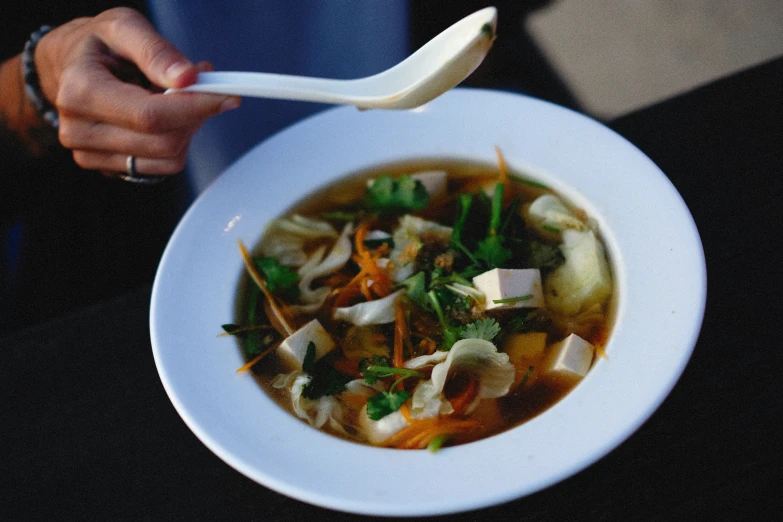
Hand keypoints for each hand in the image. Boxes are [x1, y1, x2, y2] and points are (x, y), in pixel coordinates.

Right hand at [33, 7, 239, 176]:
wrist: (67, 67)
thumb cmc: (97, 45)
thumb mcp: (124, 27)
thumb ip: (156, 51)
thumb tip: (189, 79)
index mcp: (80, 91)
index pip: (151, 115)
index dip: (196, 107)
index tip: (227, 95)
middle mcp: (80, 130)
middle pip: (164, 142)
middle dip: (195, 115)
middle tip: (204, 88)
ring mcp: (91, 154)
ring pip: (168, 159)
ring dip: (187, 129)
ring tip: (175, 97)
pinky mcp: (109, 168)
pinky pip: (162, 167)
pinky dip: (175, 142)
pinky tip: (164, 117)